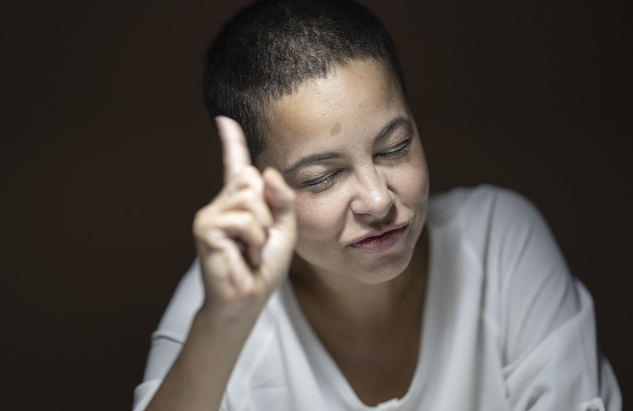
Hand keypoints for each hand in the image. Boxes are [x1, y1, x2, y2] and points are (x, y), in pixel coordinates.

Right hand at [193, 116, 296, 309]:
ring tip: (251, 250)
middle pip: (253, 179)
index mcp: (240, 202)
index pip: (236, 166)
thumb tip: (266, 171)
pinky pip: (244, 218)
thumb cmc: (263, 267)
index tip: (225, 119)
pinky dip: (254, 239)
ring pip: (251, 198)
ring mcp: (210, 213)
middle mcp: (222, 202)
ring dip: (262, 229)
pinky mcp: (206, 226)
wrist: (247, 299)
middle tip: (259, 240)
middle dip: (269, 211)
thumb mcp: (284, 229)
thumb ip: (282, 200)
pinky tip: (244, 255)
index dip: (231, 142)